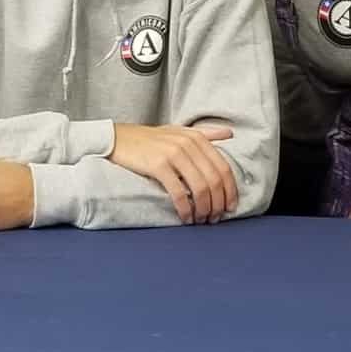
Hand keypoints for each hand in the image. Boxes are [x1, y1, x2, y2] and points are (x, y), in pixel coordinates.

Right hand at [109, 123, 237, 223]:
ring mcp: (173, 154)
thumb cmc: (152, 139)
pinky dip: (186, 209)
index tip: (230, 207)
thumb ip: (206, 134)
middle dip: (218, 203)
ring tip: (201, 220)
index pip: (223, 167)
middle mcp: (188, 143)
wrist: (120, 138)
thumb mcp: (180, 132)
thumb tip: (230, 134)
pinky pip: (179, 192)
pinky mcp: (158, 165)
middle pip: (214, 180)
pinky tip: (186, 217)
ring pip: (200, 188)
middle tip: (215, 218)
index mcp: (197, 137)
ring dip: (204, 209)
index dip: (230, 190)